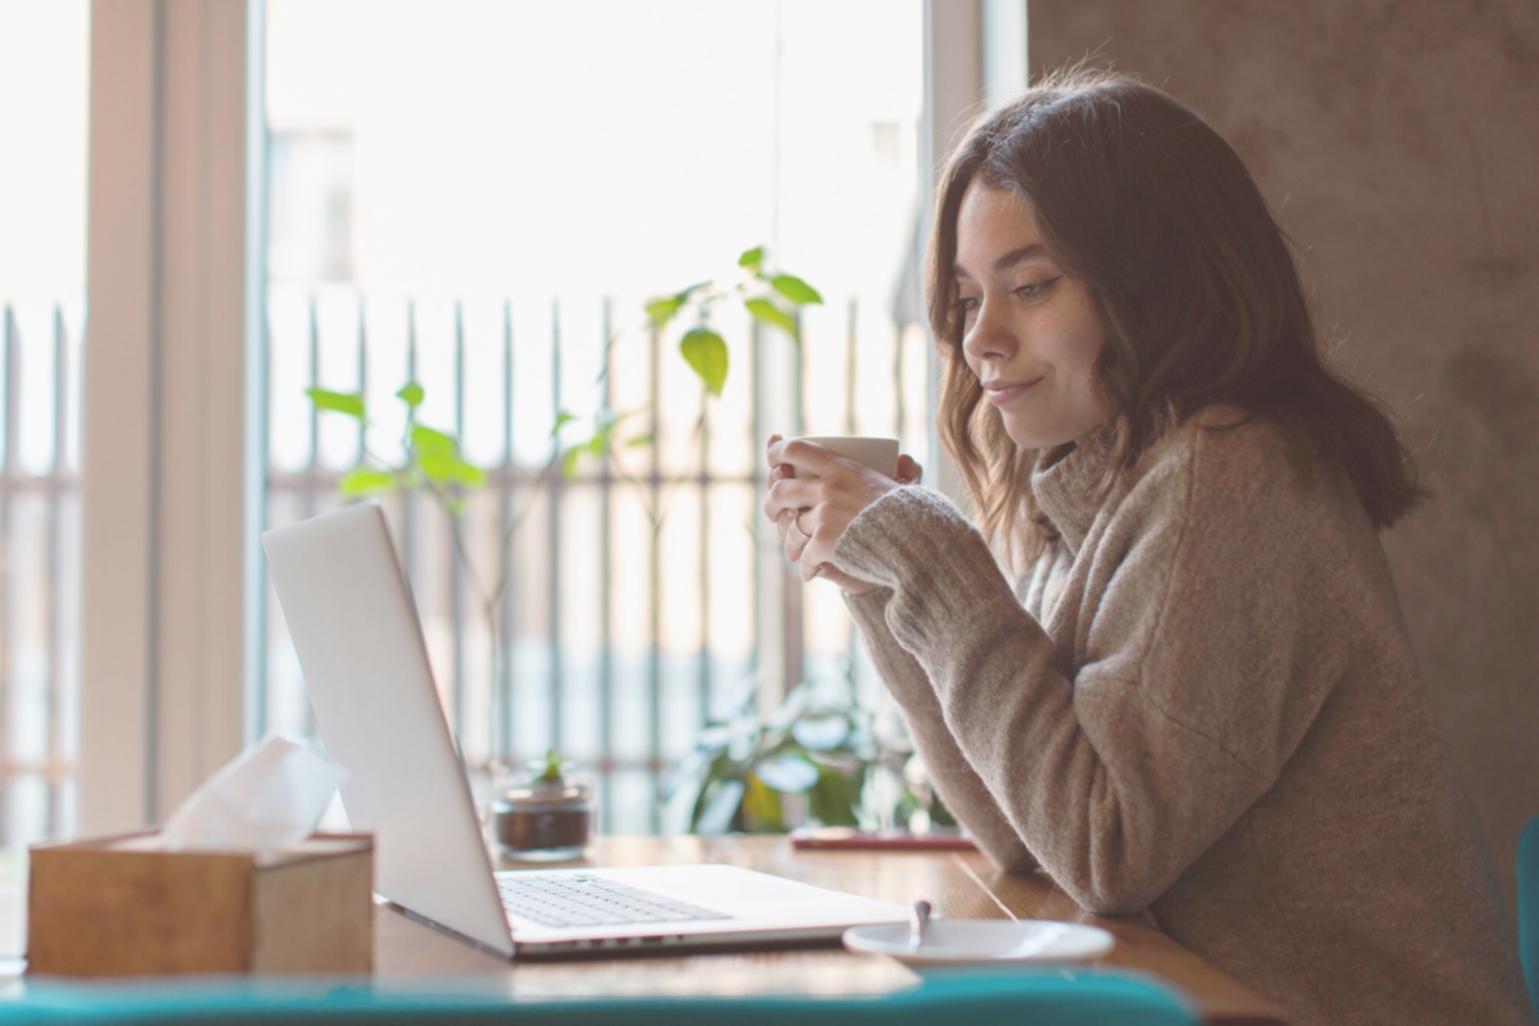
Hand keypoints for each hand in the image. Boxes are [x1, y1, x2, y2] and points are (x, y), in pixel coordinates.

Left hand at [762, 434, 922, 591]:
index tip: (774, 461)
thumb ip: (882, 472)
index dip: (778, 452)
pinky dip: (807, 568)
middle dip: (772, 504)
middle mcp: (827, 488)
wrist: (916, 540)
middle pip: (781, 491)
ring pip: (791, 529)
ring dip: (791, 544)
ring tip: (795, 552)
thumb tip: (891, 460)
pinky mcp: (824, 542)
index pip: (797, 449)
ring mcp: (824, 515)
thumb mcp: (891, 482)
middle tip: (775, 512)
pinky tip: (810, 572)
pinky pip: (805, 556)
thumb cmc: (908, 512)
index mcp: (841, 467)